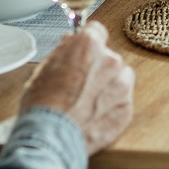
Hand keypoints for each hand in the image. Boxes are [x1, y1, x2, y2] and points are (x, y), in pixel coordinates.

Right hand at [19, 21, 134, 153]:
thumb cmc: (42, 104)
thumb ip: (64, 51)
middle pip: (107, 57)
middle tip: (78, 84)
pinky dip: (111, 106)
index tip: (82, 51)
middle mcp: (110, 61)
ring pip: (119, 77)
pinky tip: (93, 114)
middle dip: (96, 67)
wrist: (49, 138)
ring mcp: (121, 85)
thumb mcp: (44, 68)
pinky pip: (122, 100)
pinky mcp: (126, 108)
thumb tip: (71, 43)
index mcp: (89, 45)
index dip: (86, 42)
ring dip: (107, 85)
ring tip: (86, 101)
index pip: (96, 31)